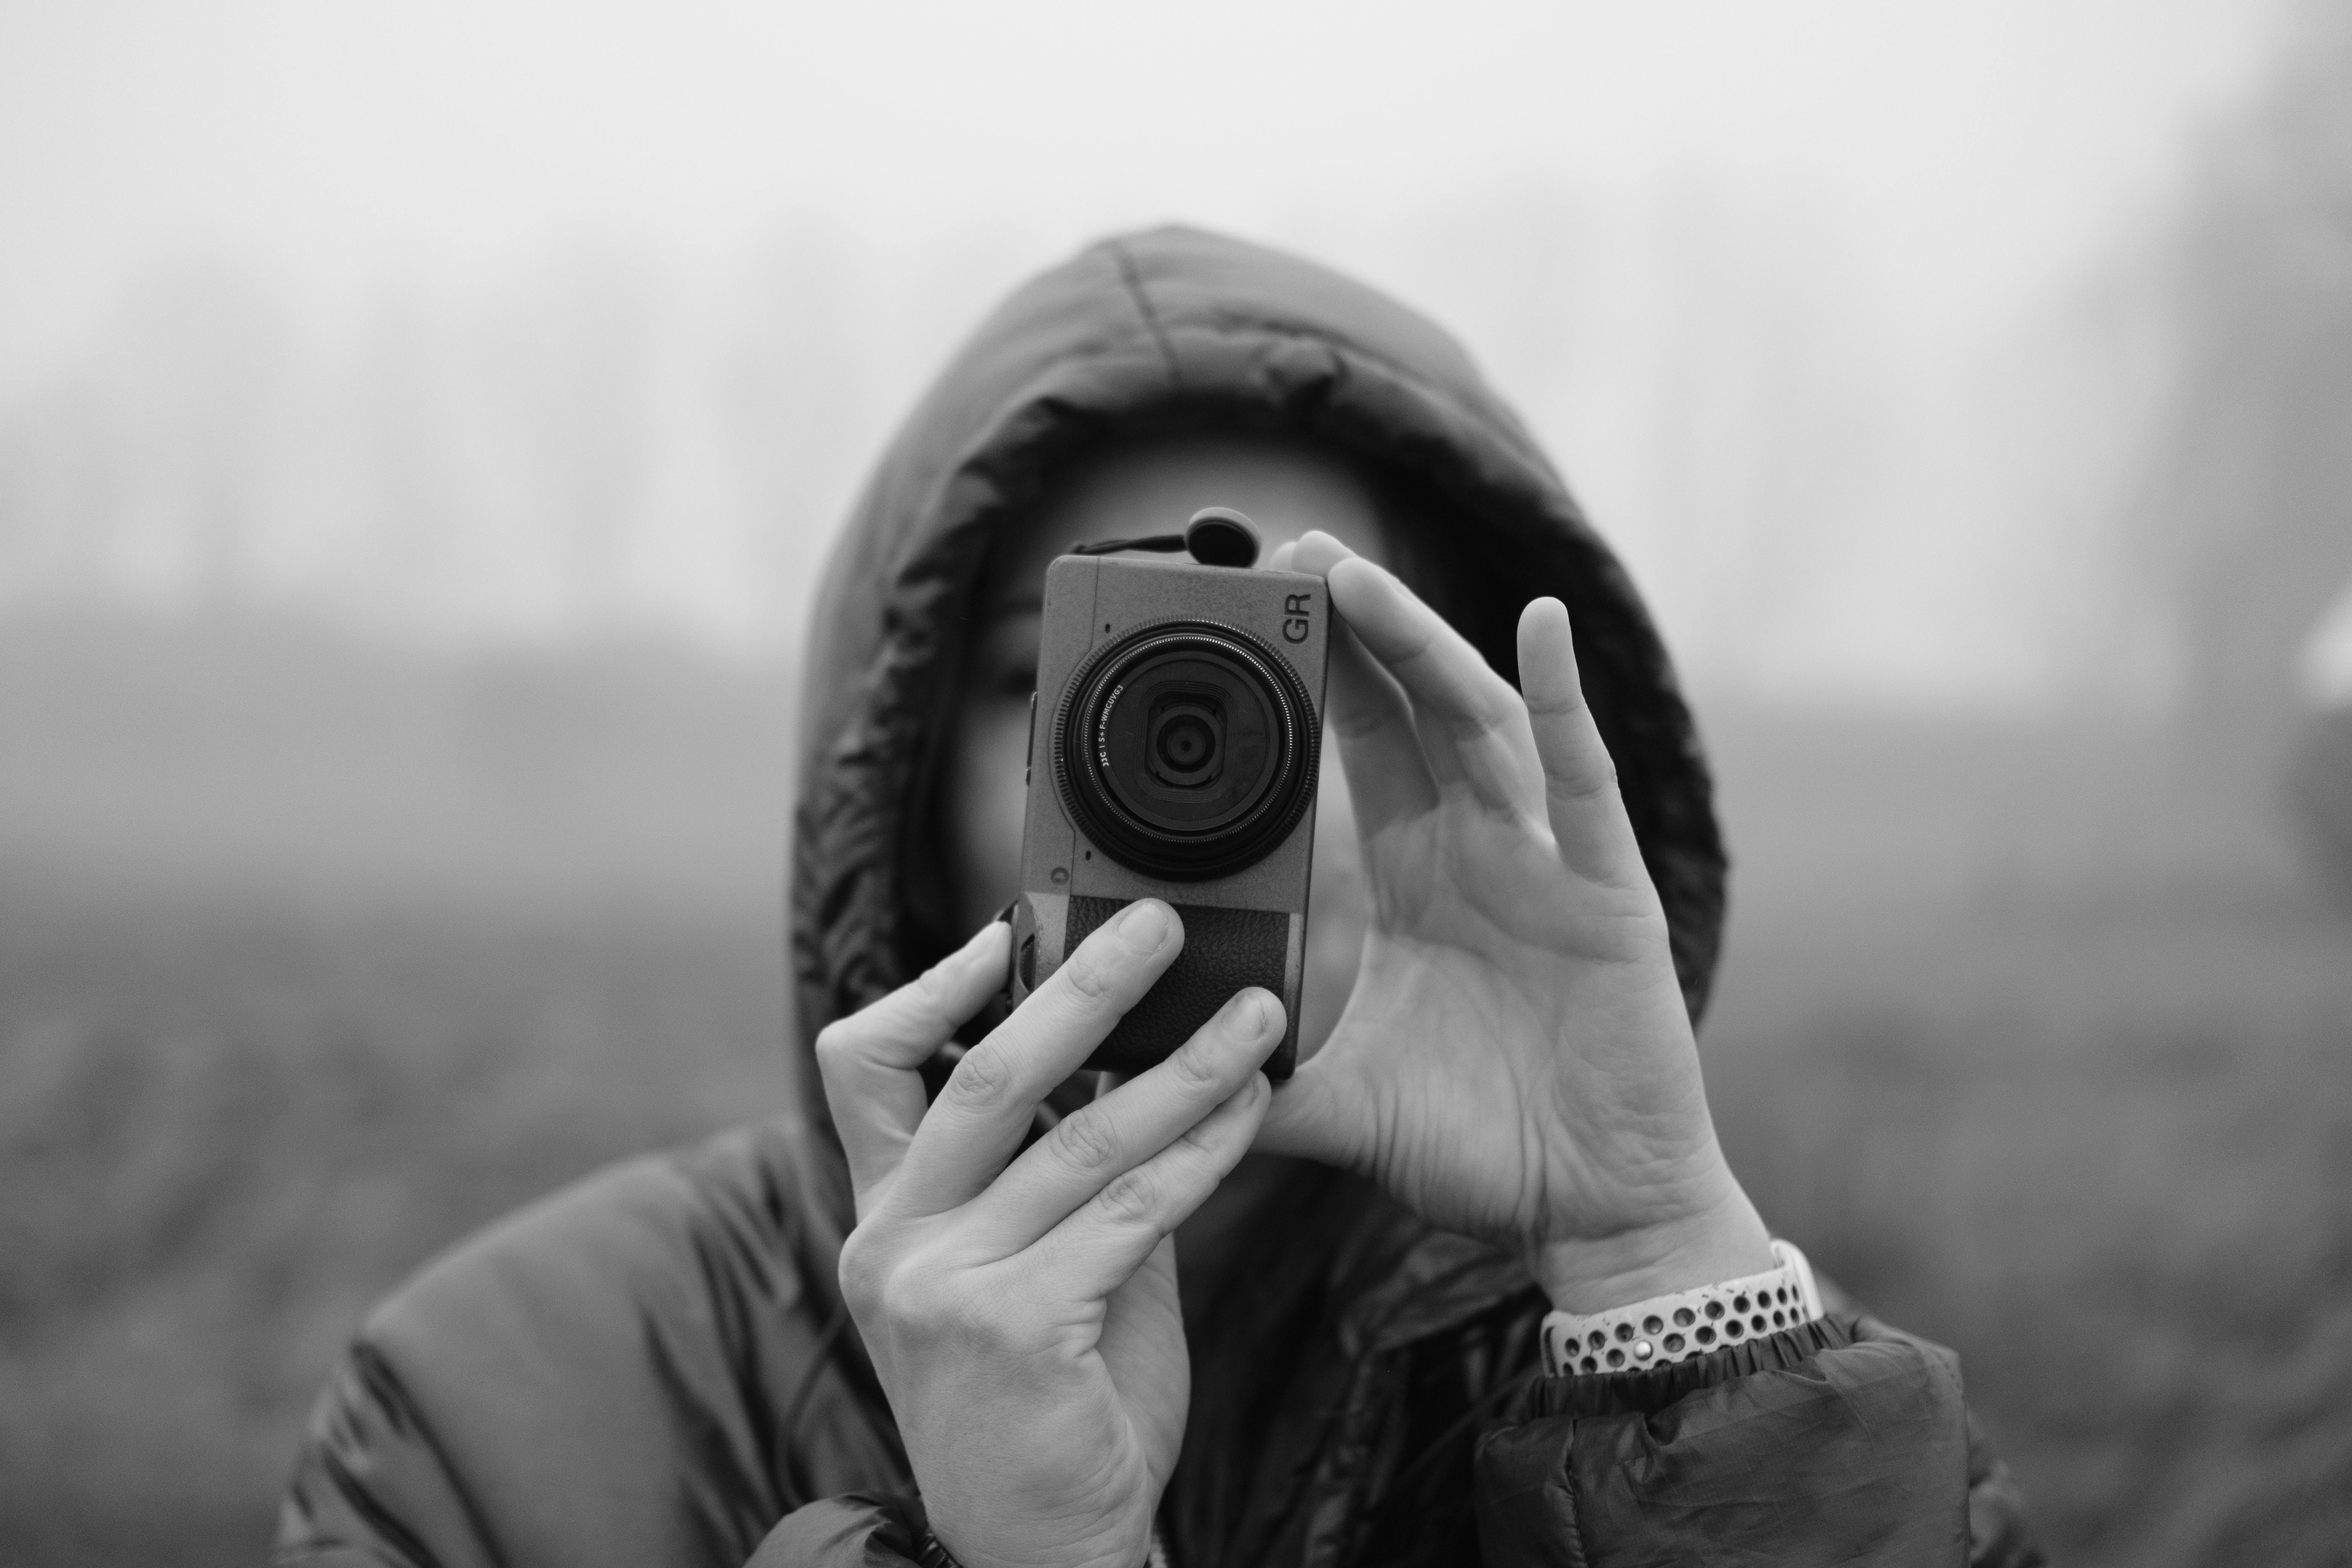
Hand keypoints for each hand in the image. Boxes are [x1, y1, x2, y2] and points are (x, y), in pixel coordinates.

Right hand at [819, 900, 1282, 1567]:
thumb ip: (1063, 1174)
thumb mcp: (1039, 1267)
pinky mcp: (1015, 1331)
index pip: (864, 1066)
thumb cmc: (1055, 1403)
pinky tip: (1253, 1113)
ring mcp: (945, 1287)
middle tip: (1158, 925)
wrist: (1045, 1550)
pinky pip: (1132, 1212)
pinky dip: (1203, 1151)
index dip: (932, 986)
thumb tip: (1134, 1054)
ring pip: (1079, 1139)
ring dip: (1183, 1066)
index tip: (1009, 930)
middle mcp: (895, 1243)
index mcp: (887, 1216)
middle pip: (980, 1076)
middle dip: (1080, 987)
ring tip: (1256, 1018)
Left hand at [1259, 532, 1772, 1311]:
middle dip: (1357, 626)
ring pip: (1479, 723)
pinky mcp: (1608, 898)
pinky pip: (1585, 785)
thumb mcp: (1336, 1102)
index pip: (1359, 750)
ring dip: (1418, 643)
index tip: (1252, 617)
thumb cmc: (1480, 1149)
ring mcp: (1546, 865)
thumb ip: (1248, 1077)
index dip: (1314, 679)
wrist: (1588, 1215)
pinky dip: (1568, 699)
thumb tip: (1138, 1081)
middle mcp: (1481, 851)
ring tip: (1352, 573)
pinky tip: (1543, 622)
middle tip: (1292, 549)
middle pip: (1413, 707)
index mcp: (1419, 879)